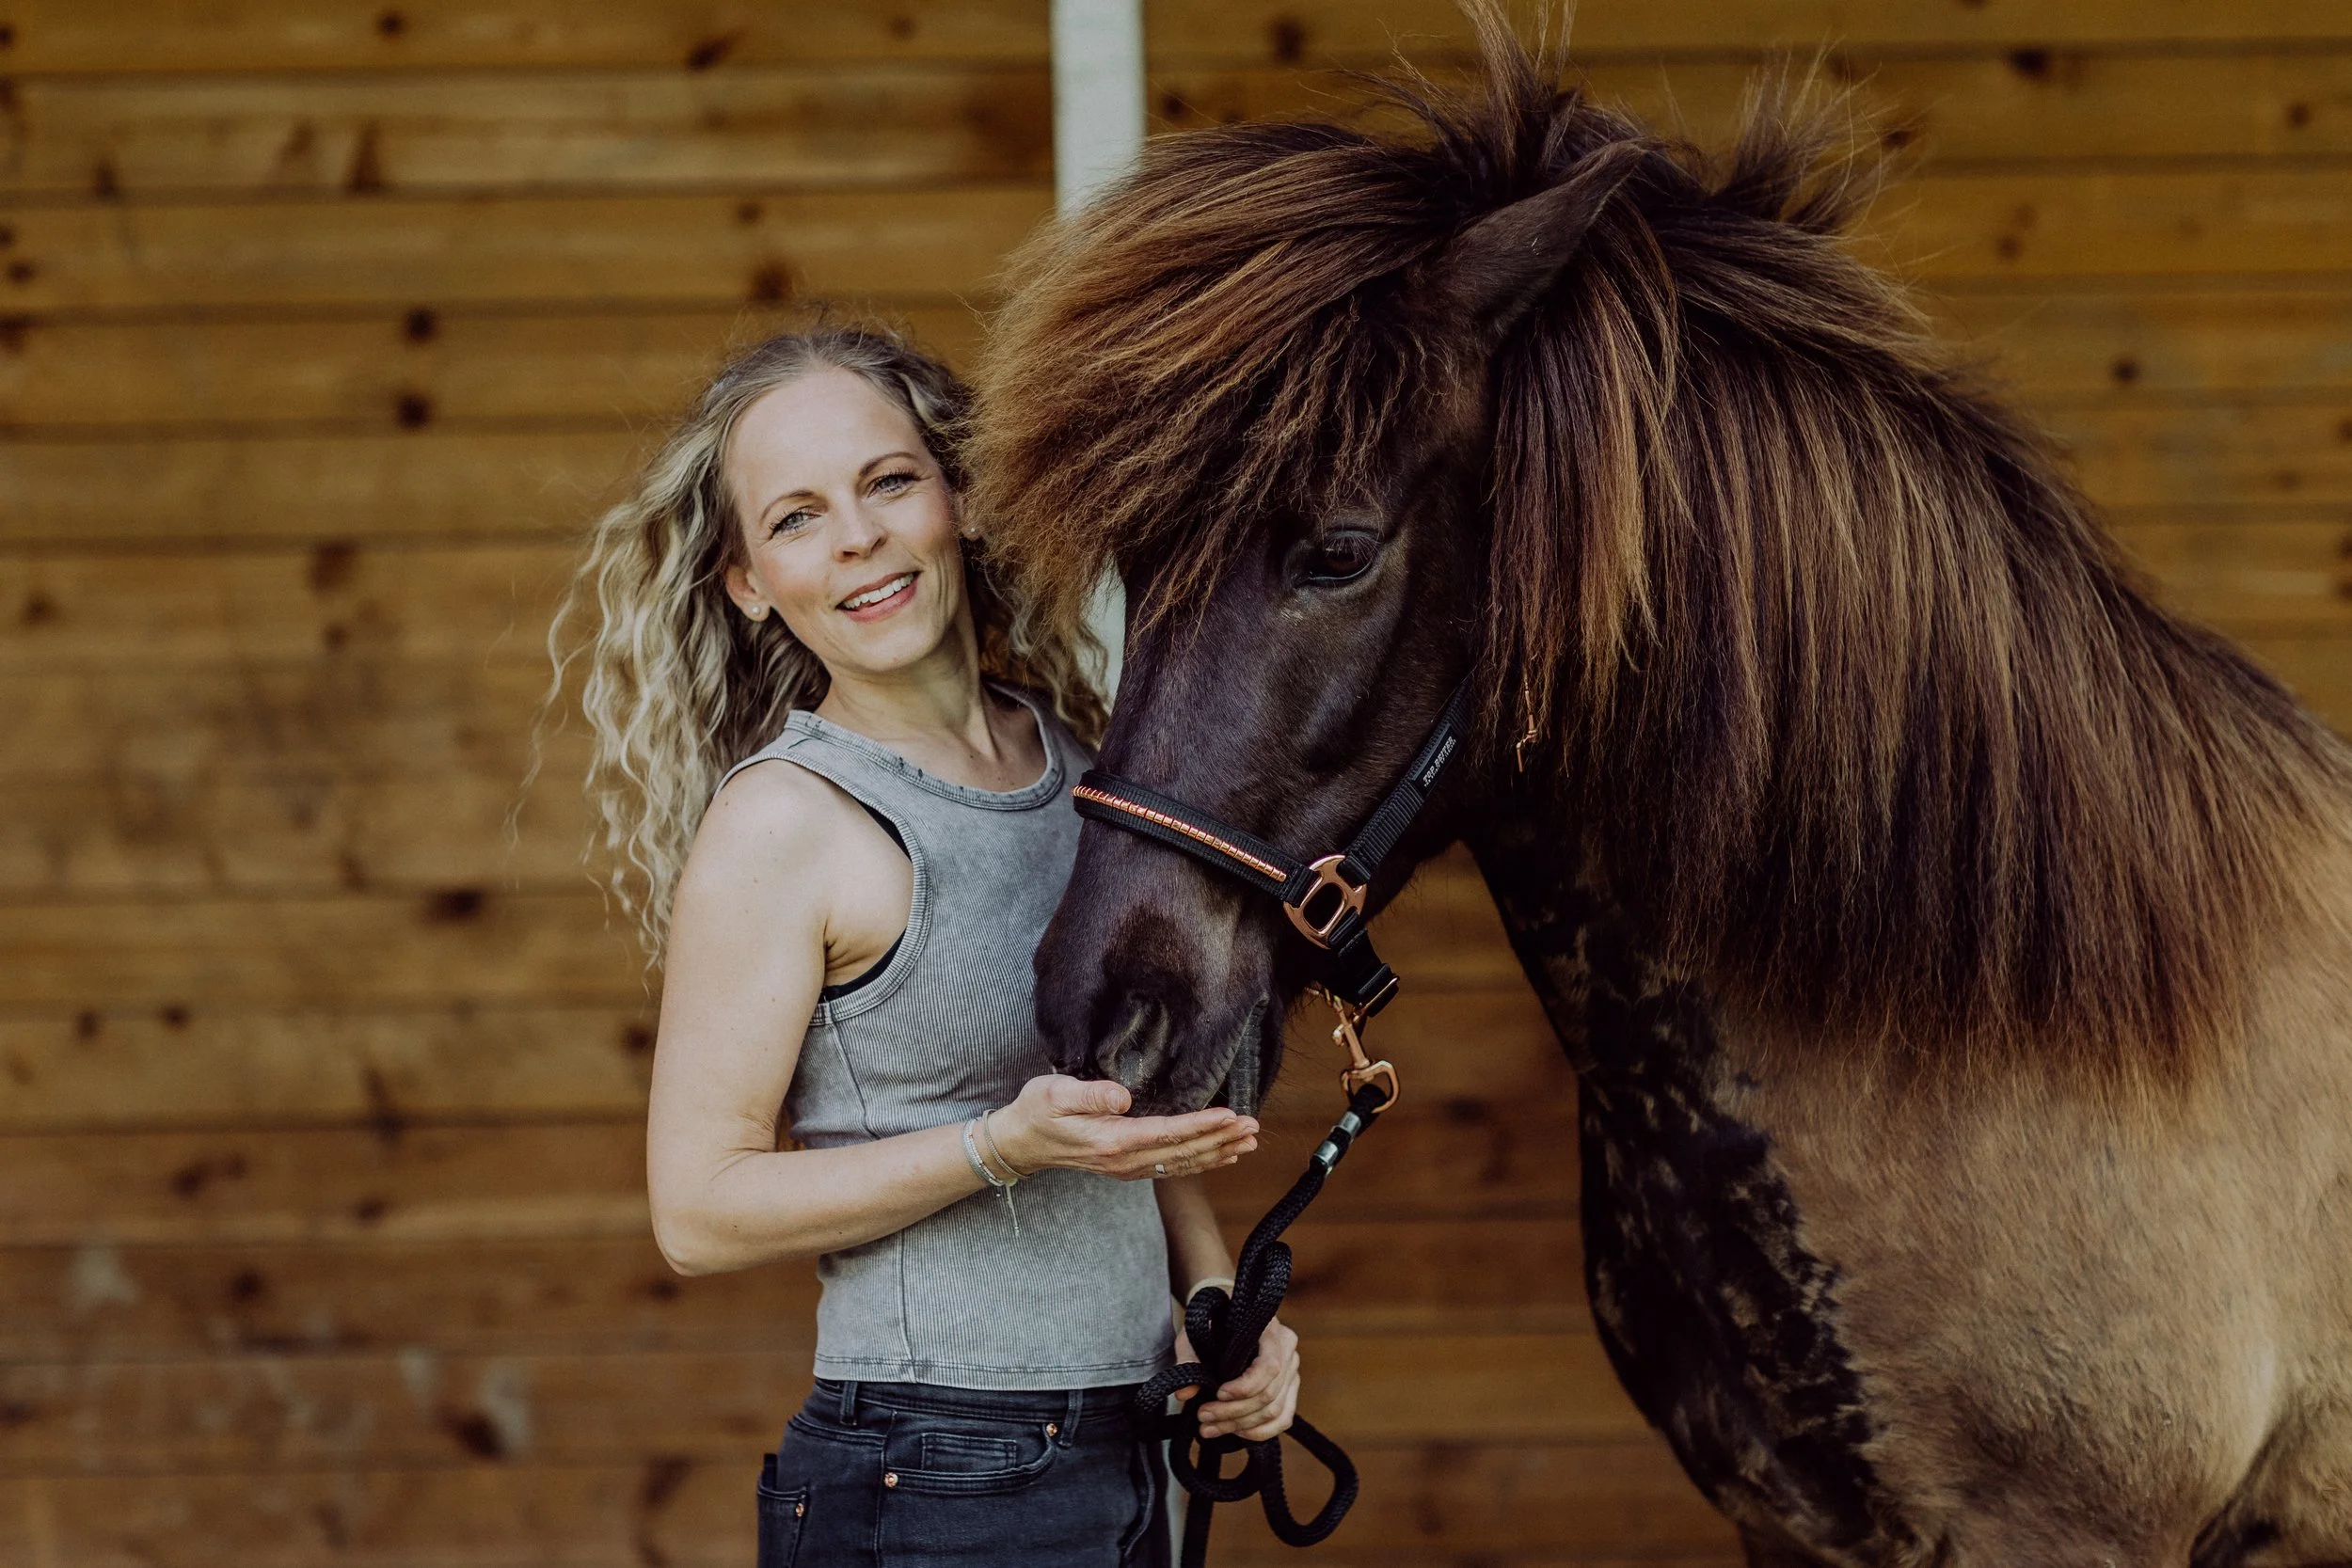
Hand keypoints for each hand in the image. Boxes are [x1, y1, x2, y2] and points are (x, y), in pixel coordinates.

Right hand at [990, 1074, 1257, 1180]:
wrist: (1020, 1142)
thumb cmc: (1036, 1110)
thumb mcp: (1055, 1092)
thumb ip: (1090, 1094)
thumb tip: (1123, 1096)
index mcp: (1111, 1141)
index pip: (1166, 1133)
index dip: (1201, 1125)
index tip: (1230, 1115)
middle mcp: (1123, 1161)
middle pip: (1183, 1152)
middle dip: (1220, 1139)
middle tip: (1253, 1127)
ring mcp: (1126, 1168)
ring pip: (1182, 1163)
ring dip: (1217, 1152)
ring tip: (1248, 1142)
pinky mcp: (1127, 1166)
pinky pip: (1172, 1167)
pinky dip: (1200, 1161)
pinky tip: (1220, 1155)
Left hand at [1175, 1313, 1299, 1441]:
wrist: (1224, 1313)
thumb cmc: (1212, 1321)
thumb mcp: (1196, 1331)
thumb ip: (1188, 1358)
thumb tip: (1185, 1393)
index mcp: (1270, 1329)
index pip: (1269, 1366)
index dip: (1245, 1387)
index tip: (1218, 1394)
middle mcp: (1287, 1350)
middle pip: (1269, 1394)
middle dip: (1234, 1412)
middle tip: (1203, 1417)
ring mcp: (1291, 1371)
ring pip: (1274, 1410)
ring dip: (1241, 1425)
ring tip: (1210, 1428)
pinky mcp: (1289, 1390)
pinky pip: (1283, 1419)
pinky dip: (1260, 1432)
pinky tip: (1236, 1432)